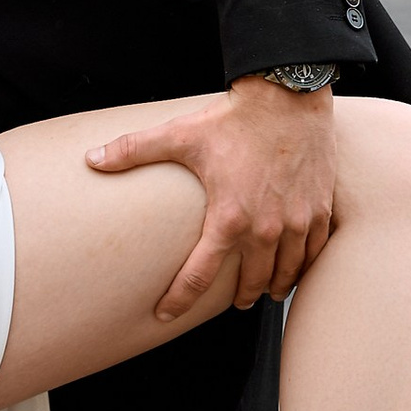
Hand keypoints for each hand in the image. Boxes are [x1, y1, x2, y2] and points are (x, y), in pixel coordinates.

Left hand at [88, 77, 336, 318]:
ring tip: (265, 292)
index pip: (198, 277)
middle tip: (232, 303)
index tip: (166, 314)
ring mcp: (297, 223)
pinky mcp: (320, 211)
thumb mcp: (180, 135)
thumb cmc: (235, 118)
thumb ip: (133, 150)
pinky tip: (296, 268)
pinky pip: (314, 253)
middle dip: (238, 298)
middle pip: (249, 283)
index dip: (178, 300)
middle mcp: (266, 229)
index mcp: (228, 218)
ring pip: (285, 273)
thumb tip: (91, 160)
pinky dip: (303, 267)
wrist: (289, 96)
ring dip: (273, 287)